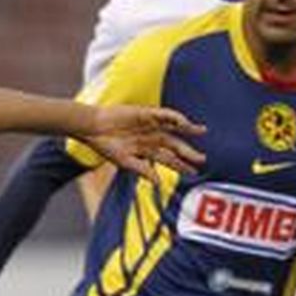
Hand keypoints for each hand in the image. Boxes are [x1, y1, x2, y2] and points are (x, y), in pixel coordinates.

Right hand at [82, 105, 204, 177]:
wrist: (94, 128)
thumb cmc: (105, 146)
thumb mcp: (124, 162)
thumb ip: (141, 170)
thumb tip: (157, 181)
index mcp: (147, 151)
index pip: (169, 159)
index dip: (181, 166)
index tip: (193, 172)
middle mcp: (152, 138)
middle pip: (175, 146)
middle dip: (188, 153)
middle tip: (202, 159)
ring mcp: (151, 125)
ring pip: (174, 128)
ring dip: (188, 129)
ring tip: (202, 131)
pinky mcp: (147, 114)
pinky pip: (165, 115)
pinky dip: (175, 118)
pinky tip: (184, 124)